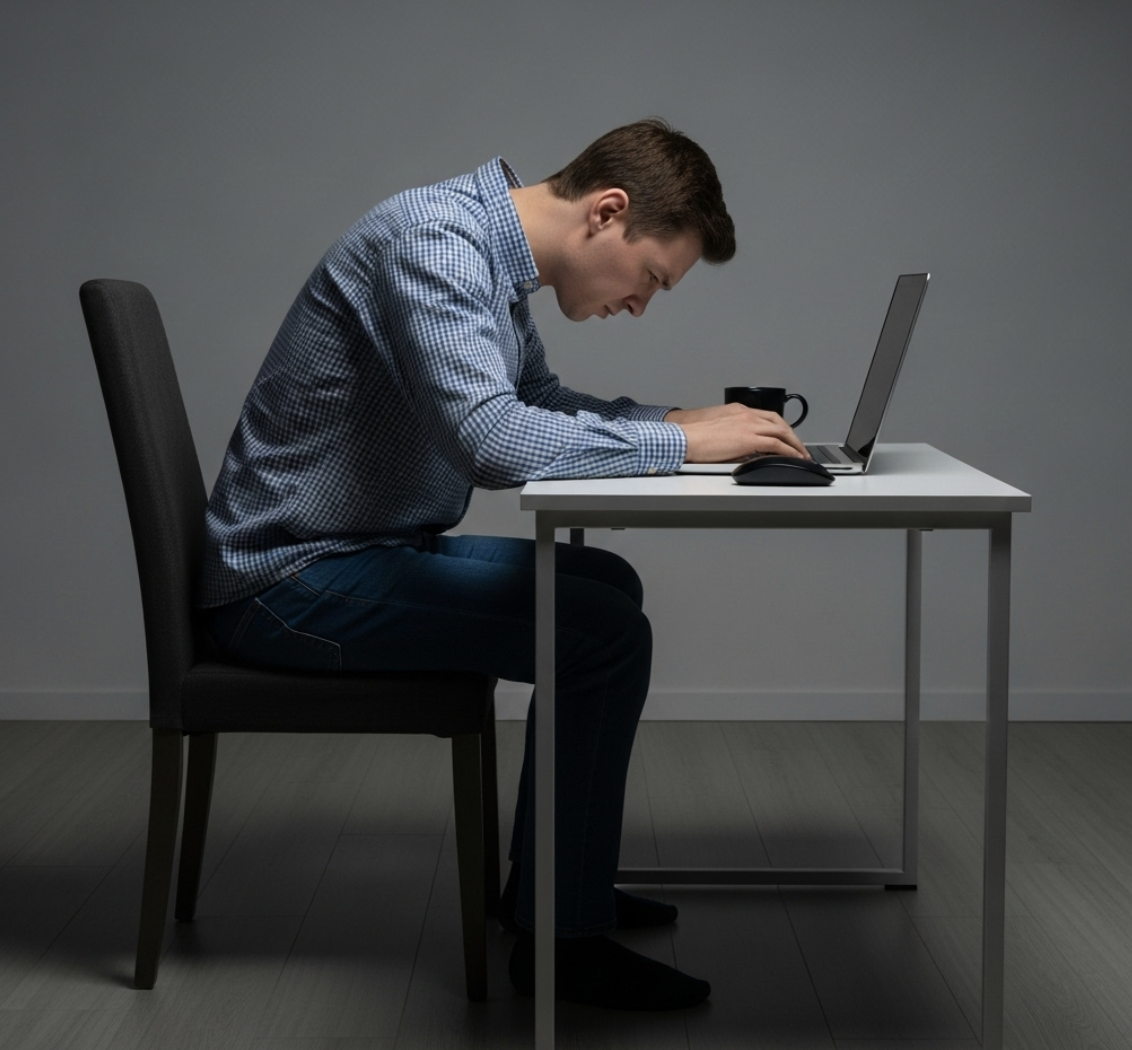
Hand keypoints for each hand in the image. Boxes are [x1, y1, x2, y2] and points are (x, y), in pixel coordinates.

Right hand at [665, 403, 809, 462]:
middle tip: (799, 447)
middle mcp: (747, 414)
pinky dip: (789, 451)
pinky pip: (776, 444)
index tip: (786, 437)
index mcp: (738, 411)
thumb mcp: (718, 431)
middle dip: (792, 436)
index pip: (768, 417)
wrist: (686, 437)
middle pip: (779, 423)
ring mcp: (749, 425)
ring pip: (782, 431)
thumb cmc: (694, 437)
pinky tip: (794, 458)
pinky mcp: (749, 438)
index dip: (781, 428)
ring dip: (795, 444)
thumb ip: (735, 437)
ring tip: (802, 455)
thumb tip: (744, 451)